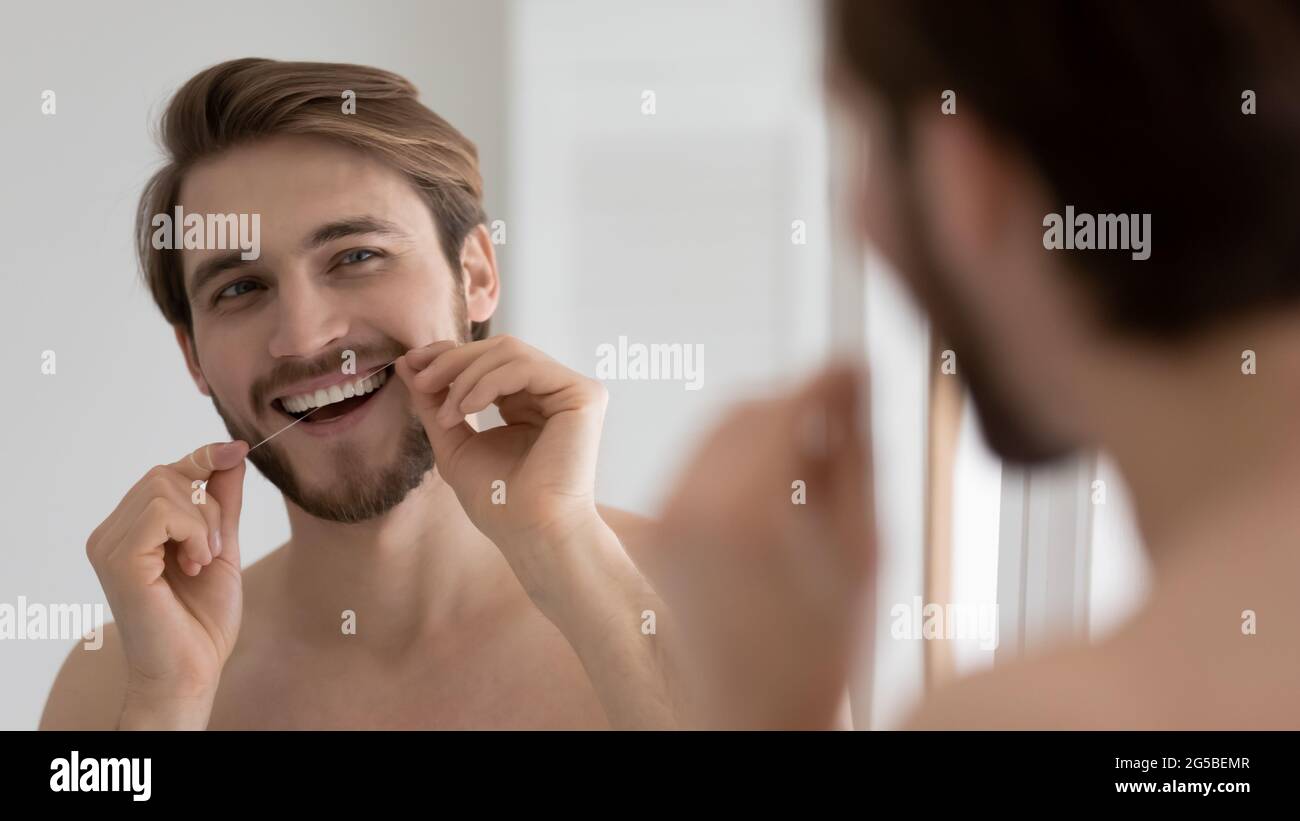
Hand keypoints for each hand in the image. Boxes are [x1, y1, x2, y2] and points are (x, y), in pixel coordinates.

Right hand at [85, 440, 247, 725]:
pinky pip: (163, 512)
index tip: (237, 449)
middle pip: (165, 474)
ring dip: (202, 522)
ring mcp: (109, 545)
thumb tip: (232, 452)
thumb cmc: (202, 619)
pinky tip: (194, 565)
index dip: (203, 457)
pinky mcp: (118, 558)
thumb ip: (221, 502)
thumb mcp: (221, 546)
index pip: (165, 473)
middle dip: (207, 505)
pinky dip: (193, 532)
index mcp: (130, 530)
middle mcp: (111, 534)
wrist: (192, 670)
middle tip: (212, 551)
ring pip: (165, 487)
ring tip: (202, 561)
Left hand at [395, 335, 608, 592]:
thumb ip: (434, 403)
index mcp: (527, 403)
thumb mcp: (454, 443)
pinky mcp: (583, 395)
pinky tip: (468, 409)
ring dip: (467, 376)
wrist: (531, 532)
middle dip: (453, 360)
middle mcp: (551, 393)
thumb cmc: (499, 502)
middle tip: (421, 381)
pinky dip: (488, 382)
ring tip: (448, 412)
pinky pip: (526, 366)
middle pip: (499, 349)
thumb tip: (406, 362)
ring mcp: (570, 392)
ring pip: (510, 352)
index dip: (449, 355)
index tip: (411, 366)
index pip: (489, 360)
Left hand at [650, 364, 875, 727]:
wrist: (757, 712)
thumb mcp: (863, 546)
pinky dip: (738, 457)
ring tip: (815, 462)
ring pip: (717, 431)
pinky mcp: (661, 532)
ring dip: (767, 427)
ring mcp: (668, 520)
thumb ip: (856, 453)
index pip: (787, 405)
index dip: (828, 379)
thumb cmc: (824, 646)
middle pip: (747, 409)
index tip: (856, 365)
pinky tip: (779, 492)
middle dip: (796, 402)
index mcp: (748, 508)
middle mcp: (692, 505)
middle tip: (843, 412)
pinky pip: (698, 463)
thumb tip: (855, 380)